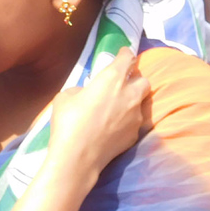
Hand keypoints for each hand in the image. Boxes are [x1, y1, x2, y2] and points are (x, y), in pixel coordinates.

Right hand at [45, 48, 150, 185]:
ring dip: (131, 101)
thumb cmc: (68, 121)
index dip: (125, 54)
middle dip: (135, 79)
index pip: (127, 58)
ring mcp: (136, 116)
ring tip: (116, 108)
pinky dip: (126, 121)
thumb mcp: (66, 96)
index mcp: (112, 78)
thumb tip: (87, 94)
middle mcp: (130, 94)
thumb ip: (81, 89)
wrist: (78, 156)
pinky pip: (134, 122)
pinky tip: (113, 128)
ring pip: (141, 102)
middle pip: (144, 80)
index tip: (122, 54)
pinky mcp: (135, 134)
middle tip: (121, 84)